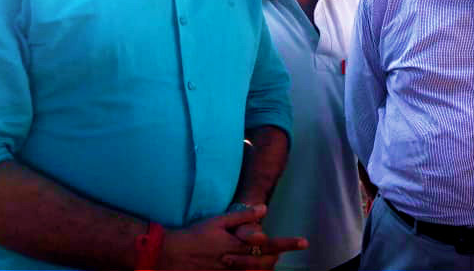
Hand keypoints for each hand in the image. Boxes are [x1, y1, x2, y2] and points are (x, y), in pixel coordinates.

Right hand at [155, 205, 306, 269]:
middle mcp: (234, 260)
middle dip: (276, 258)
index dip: (287, 244)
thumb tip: (264, 209)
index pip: (268, 245)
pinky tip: (255, 269)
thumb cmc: (195, 235)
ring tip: (272, 261)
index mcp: (236, 244)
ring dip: (265, 267)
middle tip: (284, 252)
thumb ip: (242, 216)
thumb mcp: (218, 221)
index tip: (303, 242)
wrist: (170, 254)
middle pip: (264, 263)